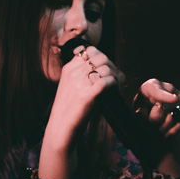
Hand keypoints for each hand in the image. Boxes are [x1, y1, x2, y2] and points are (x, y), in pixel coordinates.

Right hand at [41, 44, 124, 178]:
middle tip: (116, 76)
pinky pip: (106, 81)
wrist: (61, 127)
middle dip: (112, 65)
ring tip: (118, 83)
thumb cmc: (70, 108)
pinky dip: (114, 83)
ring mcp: (80, 84)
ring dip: (116, 74)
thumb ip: (84, 74)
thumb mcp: (72, 85)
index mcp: (69, 68)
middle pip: (100, 57)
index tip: (107, 67)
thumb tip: (108, 68)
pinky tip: (115, 88)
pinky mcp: (87, 96)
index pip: (90, 51)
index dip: (103, 57)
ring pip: (105, 67)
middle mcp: (74, 73)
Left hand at [133, 78, 179, 137]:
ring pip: (175, 116)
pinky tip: (168, 132)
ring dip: (165, 127)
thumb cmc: (143, 113)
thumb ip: (139, 113)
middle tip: (150, 127)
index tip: (175, 100)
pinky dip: (175, 129)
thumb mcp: (138, 114)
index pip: (158, 92)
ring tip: (158, 128)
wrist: (154, 117)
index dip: (166, 97)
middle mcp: (168, 87)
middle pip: (166, 108)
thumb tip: (140, 111)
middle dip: (157, 121)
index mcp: (151, 86)